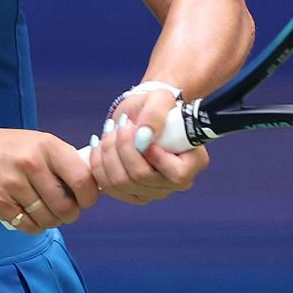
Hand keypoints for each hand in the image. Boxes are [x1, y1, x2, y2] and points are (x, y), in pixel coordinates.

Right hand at [0, 128, 99, 232]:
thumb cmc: (6, 150)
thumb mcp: (37, 143)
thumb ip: (63, 161)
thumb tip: (91, 185)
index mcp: (47, 145)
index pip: (82, 179)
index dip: (89, 197)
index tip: (86, 201)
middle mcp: (31, 163)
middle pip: (65, 206)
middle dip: (69, 214)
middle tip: (64, 211)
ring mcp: (12, 184)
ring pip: (47, 218)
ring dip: (50, 221)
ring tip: (44, 212)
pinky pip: (27, 225)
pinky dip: (33, 226)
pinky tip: (28, 216)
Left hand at [88, 87, 208, 205]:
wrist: (142, 113)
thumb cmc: (155, 105)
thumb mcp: (159, 99)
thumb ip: (155, 114)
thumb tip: (143, 136)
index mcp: (193, 163)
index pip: (177, 174)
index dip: (155, 155)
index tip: (142, 131)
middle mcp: (176, 183)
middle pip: (141, 178)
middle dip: (123, 147)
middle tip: (120, 125)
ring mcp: (153, 192)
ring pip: (120, 183)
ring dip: (108, 154)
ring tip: (110, 131)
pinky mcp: (131, 194)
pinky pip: (108, 187)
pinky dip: (98, 164)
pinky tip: (99, 145)